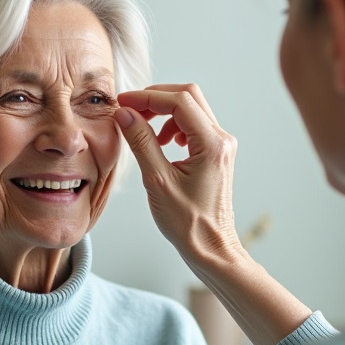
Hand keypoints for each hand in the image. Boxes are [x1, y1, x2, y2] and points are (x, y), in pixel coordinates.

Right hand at [115, 84, 243, 269]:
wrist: (210, 248)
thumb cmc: (189, 224)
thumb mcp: (157, 181)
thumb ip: (141, 142)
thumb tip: (125, 114)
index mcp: (212, 144)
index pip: (179, 101)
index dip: (147, 97)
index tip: (123, 102)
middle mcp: (221, 140)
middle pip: (188, 97)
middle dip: (156, 99)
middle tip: (129, 109)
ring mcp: (221, 146)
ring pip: (192, 109)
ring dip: (164, 113)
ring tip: (144, 131)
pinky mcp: (215, 154)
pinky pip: (194, 126)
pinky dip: (173, 126)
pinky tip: (161, 144)